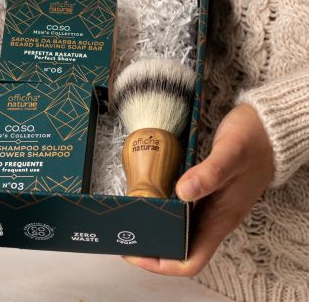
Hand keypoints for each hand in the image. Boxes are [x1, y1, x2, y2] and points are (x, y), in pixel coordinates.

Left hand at [122, 103, 273, 276]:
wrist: (266, 128)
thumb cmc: (252, 140)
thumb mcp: (231, 153)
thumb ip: (210, 173)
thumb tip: (183, 193)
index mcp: (221, 218)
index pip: (192, 259)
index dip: (163, 264)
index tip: (137, 254)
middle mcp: (214, 216)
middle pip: (180, 248)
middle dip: (152, 247)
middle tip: (125, 234)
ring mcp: (210, 204)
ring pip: (179, 230)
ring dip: (156, 229)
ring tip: (130, 219)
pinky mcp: (205, 191)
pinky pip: (181, 210)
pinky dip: (163, 209)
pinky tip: (148, 198)